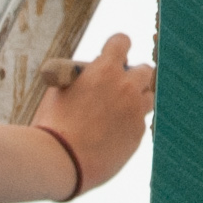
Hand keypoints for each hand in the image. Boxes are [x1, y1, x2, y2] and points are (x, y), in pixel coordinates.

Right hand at [32, 32, 154, 198]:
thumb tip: (94, 69)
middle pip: (145, 70)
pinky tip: (111, 134)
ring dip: (136, 99)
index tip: (112, 54)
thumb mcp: (62, 87)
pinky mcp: (138, 134)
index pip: (122, 41)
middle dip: (133, 75)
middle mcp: (126, 87)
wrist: (60, 160)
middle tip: (120, 85)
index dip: (116, 47)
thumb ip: (84, 75)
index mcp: (105, 69)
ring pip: (148, 97)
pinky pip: (140, 122)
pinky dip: (129, 124)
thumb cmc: (54, 123)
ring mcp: (135, 111)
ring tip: (116, 111)